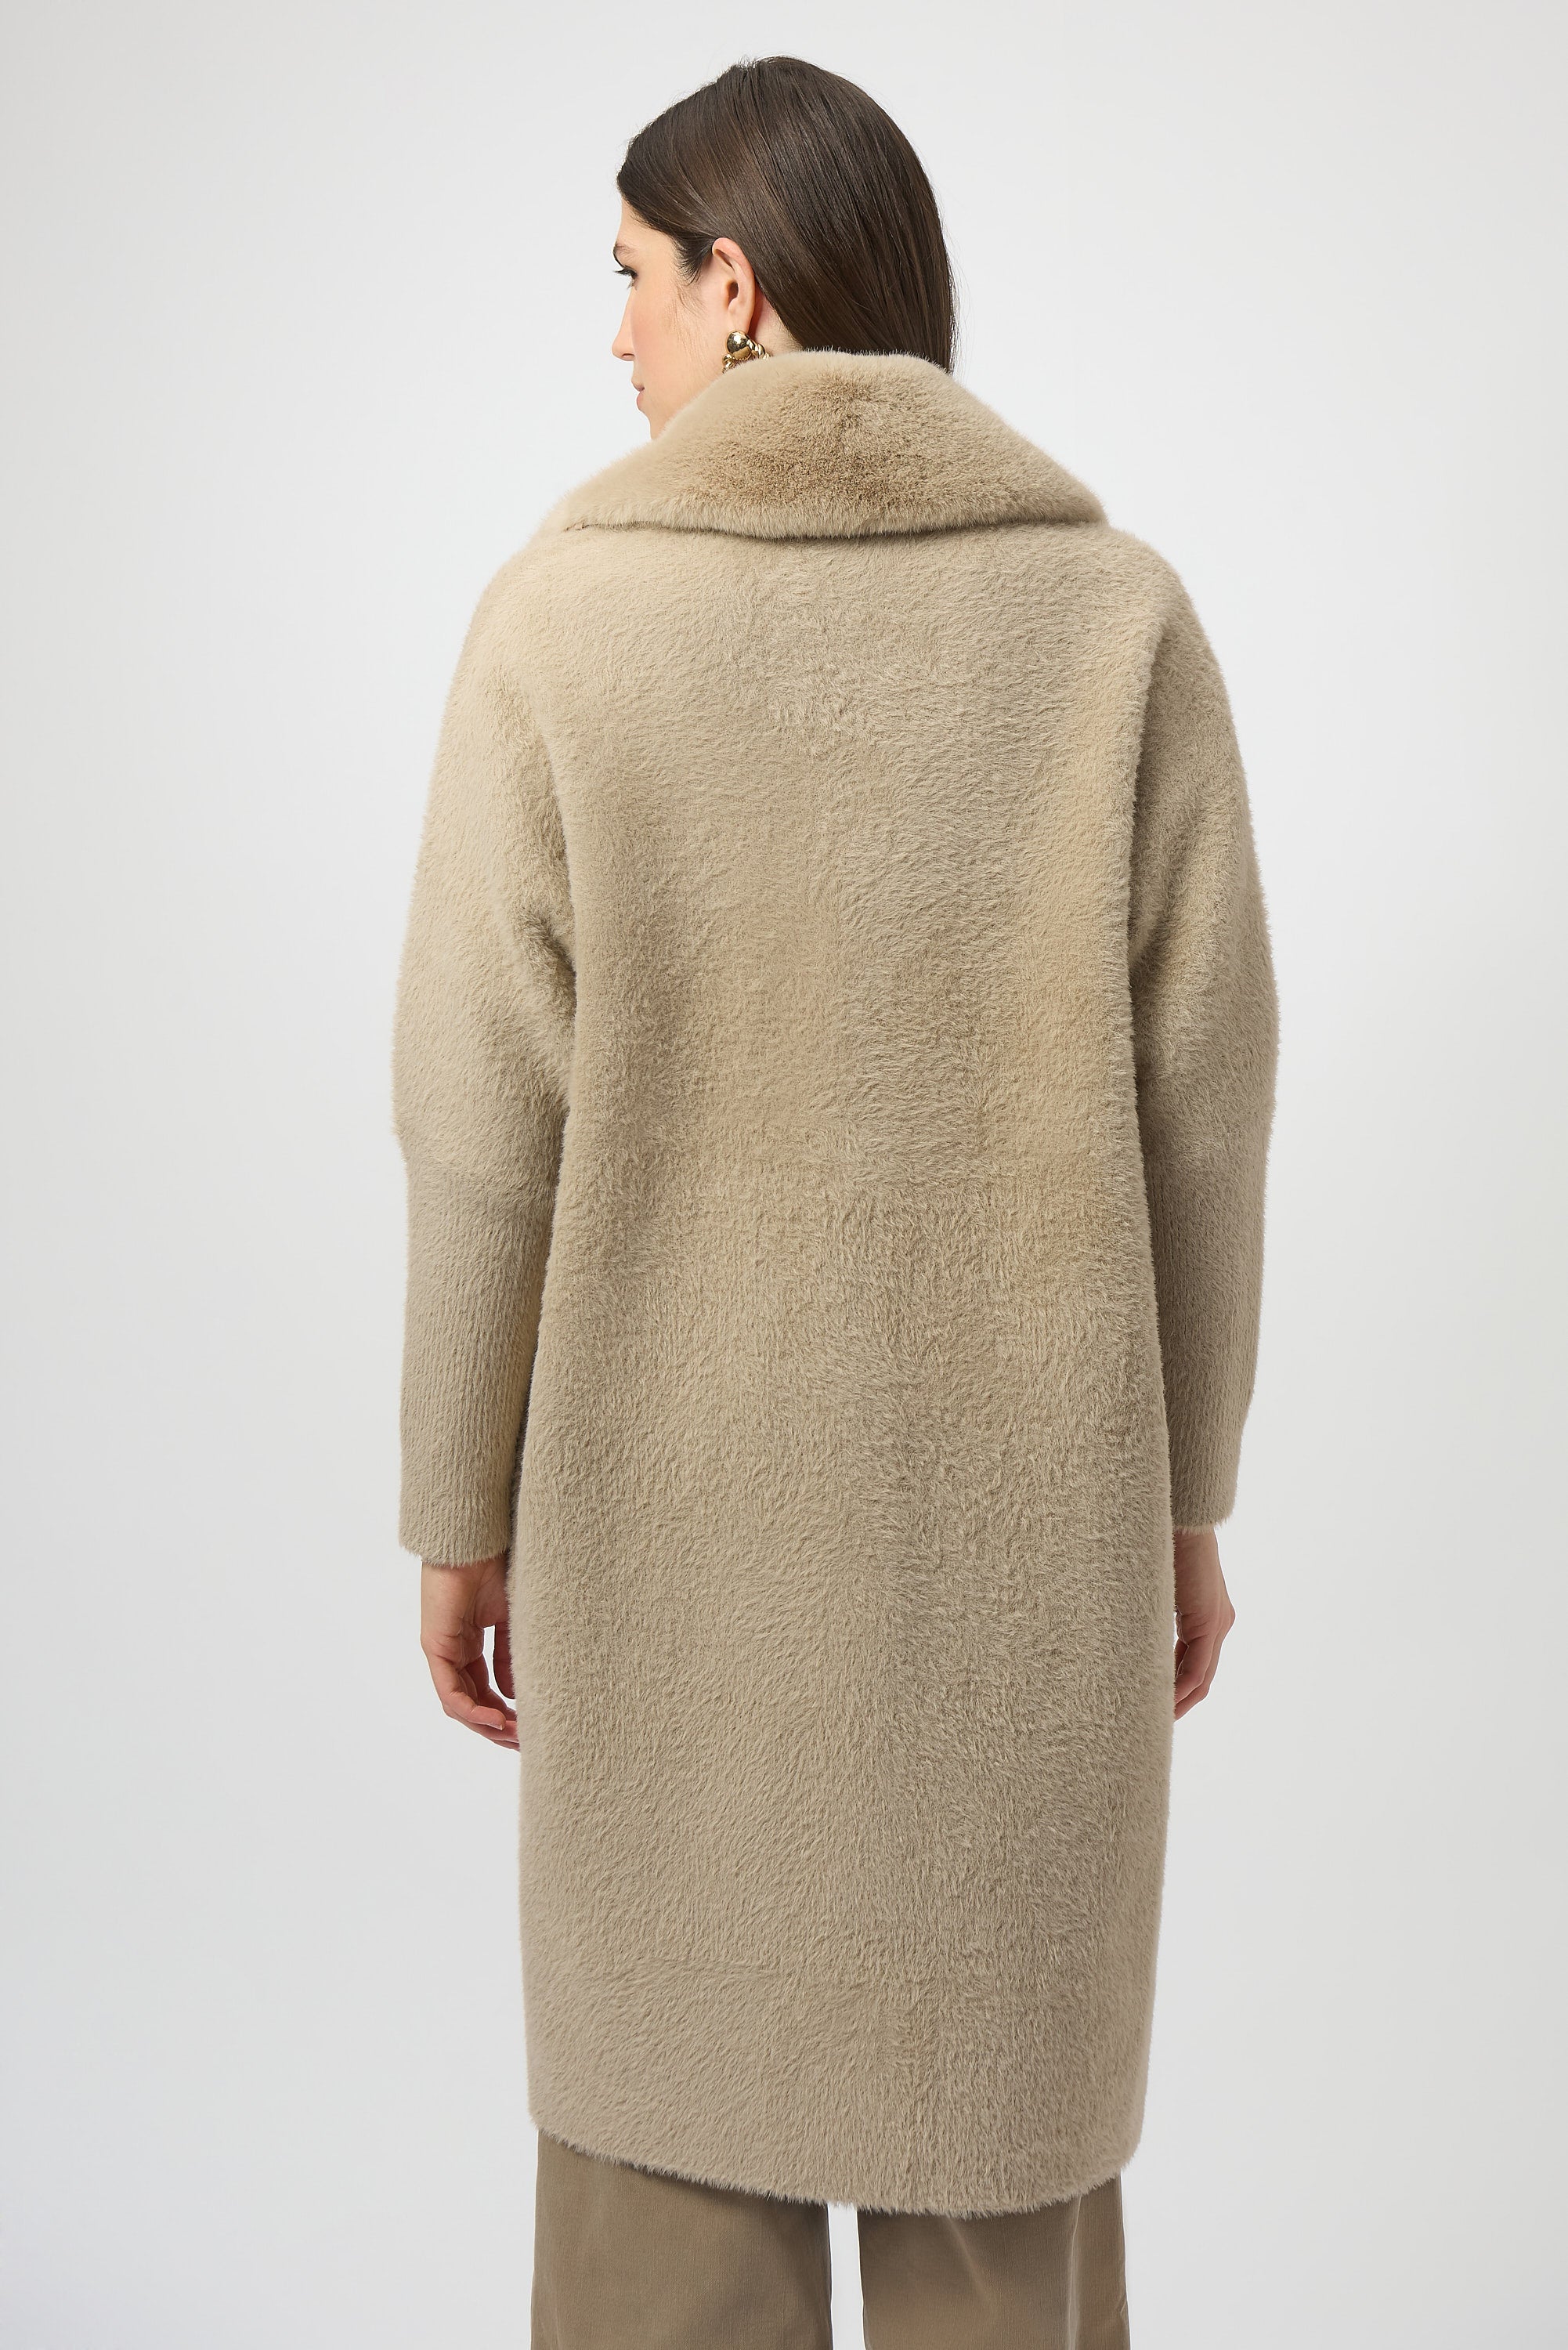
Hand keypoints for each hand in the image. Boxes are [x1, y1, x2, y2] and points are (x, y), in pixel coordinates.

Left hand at [420, 1555, 517, 1748]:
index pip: (483, 1689)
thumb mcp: (510, 1620)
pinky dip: (472, 1710)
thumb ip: (508, 1656)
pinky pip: (450, 1691)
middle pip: (470, 1702)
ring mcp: (441, 1650)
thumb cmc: (494, 1567)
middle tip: (523, 1742)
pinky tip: (494, 1720)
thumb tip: (512, 1695)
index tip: (529, 1726)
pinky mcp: (435, 1646)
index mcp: (469, 1643)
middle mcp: (452, 1651)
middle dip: (496, 1726)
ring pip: (459, 1704)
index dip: (504, 1711)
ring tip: (513, 1737)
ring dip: (486, 1725)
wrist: (476, 1539)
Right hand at [1172, 1524, 1234, 1719]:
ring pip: (1201, 1677)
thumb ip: (1153, 1614)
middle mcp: (1220, 1622)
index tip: (1154, 1705)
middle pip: (1202, 1677)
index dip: (1176, 1689)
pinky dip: (1180, 1686)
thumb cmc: (1160, 1544)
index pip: (1194, 1664)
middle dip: (1180, 1702)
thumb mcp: (1157, 1588)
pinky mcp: (1211, 1621)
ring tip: (1156, 1719)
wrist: (1179, 1518)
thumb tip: (1130, 1632)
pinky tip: (1162, 1701)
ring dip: (1180, 1700)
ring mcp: (1218, 1623)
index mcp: (1207, 1615)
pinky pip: (1197, 1667)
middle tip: (1155, 1722)